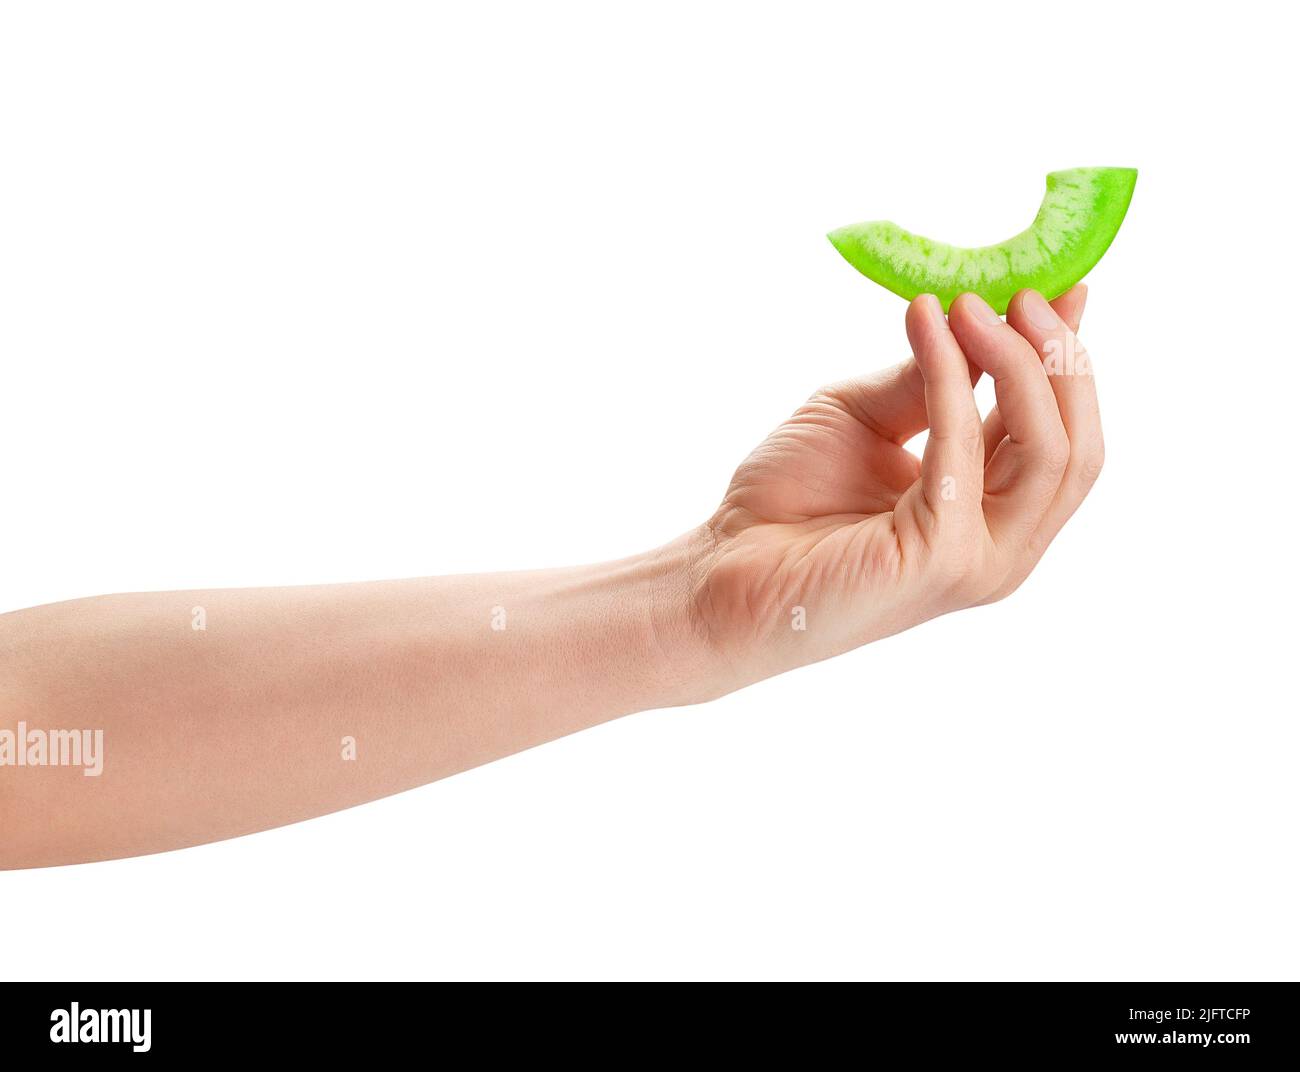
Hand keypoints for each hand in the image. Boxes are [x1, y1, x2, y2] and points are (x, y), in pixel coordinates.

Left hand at [687, 286, 1102, 688]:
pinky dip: (950, 378)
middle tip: (1023, 291)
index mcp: (991, 512)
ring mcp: (979, 558)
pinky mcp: (944, 558)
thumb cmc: (788, 501)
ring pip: (1048, 448)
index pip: (1059, 431)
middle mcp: (1001, 543)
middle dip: (1059, 358)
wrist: (722, 568)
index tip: (1068, 287)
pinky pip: (964, 446)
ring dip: (1016, 361)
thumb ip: (927, 380)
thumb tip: (974, 314)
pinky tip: (927, 325)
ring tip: (969, 303)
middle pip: (1075, 442)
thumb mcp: (867, 417)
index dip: (1068, 359)